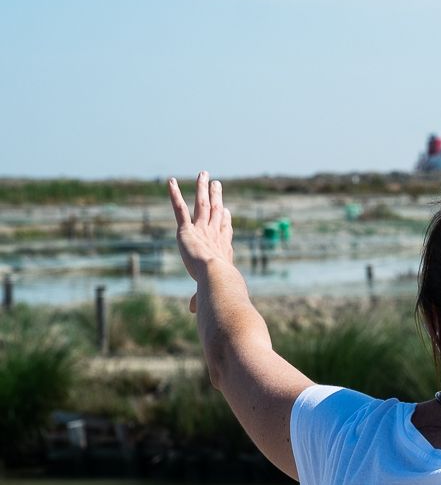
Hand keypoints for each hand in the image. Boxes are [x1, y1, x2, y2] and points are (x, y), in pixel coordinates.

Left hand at [168, 171, 233, 312]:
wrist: (218, 281)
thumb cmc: (218, 291)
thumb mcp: (206, 294)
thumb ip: (197, 299)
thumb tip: (192, 311)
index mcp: (221, 251)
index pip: (224, 232)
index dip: (225, 221)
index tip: (226, 211)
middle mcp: (214, 237)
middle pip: (216, 213)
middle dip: (216, 198)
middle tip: (217, 185)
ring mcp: (201, 231)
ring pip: (202, 205)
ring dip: (202, 188)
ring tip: (203, 174)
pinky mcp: (187, 230)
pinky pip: (179, 208)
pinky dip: (174, 194)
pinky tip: (169, 181)